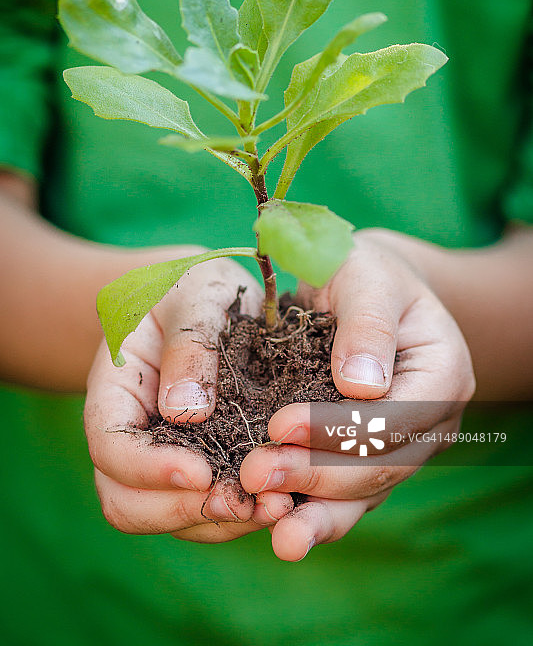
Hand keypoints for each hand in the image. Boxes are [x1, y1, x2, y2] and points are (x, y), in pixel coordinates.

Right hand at [84, 254, 294, 542]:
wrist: (209, 299)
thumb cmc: (195, 288)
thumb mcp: (195, 296)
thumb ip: (190, 344)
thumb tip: (186, 413)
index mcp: (114, 390)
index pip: (111, 446)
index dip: (148, 469)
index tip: (202, 473)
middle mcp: (132, 436)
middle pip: (129, 502)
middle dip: (185, 511)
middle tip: (247, 503)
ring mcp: (163, 459)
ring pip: (171, 518)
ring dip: (220, 522)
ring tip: (276, 508)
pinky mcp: (202, 469)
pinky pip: (209, 511)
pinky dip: (241, 515)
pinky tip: (284, 500)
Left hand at [240, 229, 475, 559]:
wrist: (365, 290)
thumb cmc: (365, 274)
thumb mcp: (366, 277)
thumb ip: (368, 324)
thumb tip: (362, 386)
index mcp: (443, 373)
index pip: (394, 417)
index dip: (338, 430)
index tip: (279, 424)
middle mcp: (432, 421)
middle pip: (380, 465)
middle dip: (316, 474)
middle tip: (255, 475)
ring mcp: (404, 446)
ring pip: (366, 493)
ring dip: (317, 512)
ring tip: (279, 537)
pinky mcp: (372, 459)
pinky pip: (348, 495)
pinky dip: (315, 513)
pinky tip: (282, 531)